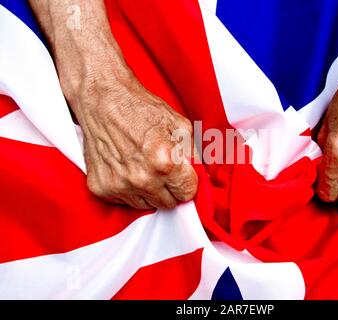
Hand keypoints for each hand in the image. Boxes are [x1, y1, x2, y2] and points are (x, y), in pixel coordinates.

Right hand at [30, 0, 197, 209]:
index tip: (182, 176)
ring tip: (143, 165)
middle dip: (170, 188)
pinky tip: (128, 168)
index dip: (187, 183)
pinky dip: (130, 189)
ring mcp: (120, 186)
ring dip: (150, 191)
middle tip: (163, 169)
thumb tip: (198, 176)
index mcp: (165, 162)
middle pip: (169, 204)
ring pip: (147, 205)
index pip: (187, 193)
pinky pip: (126, 201)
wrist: (103, 100)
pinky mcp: (102, 188)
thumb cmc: (141, 108)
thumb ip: (192, 154)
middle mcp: (142, 179)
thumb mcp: (179, 125)